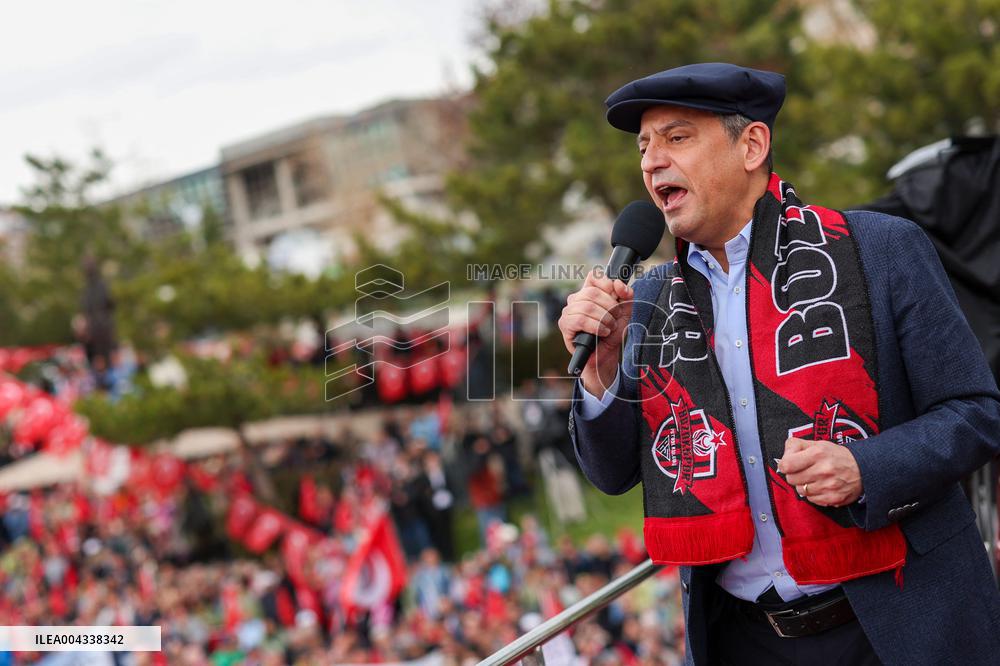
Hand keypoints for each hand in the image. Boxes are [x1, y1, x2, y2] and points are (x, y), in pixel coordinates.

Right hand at [558, 269, 633, 395]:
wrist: (606, 354)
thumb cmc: (612, 332)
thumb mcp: (625, 311)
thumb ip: (626, 295)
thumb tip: (618, 283)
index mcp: (589, 292)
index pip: (594, 276)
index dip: (606, 283)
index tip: (616, 296)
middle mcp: (576, 299)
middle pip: (592, 292)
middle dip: (609, 307)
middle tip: (614, 320)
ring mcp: (569, 311)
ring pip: (587, 306)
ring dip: (604, 319)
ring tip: (608, 328)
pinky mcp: (565, 324)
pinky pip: (580, 320)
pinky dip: (595, 326)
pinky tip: (601, 332)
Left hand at [778, 437, 862, 506]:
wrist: (863, 469)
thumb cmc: (836, 456)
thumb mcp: (818, 444)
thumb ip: (797, 445)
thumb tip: (783, 456)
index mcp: (817, 453)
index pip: (787, 465)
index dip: (784, 465)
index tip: (789, 465)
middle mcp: (823, 470)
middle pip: (791, 479)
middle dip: (794, 475)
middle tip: (803, 471)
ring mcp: (828, 486)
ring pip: (800, 491)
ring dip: (804, 485)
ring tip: (814, 479)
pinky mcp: (833, 498)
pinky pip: (811, 500)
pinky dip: (813, 494)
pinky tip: (821, 486)